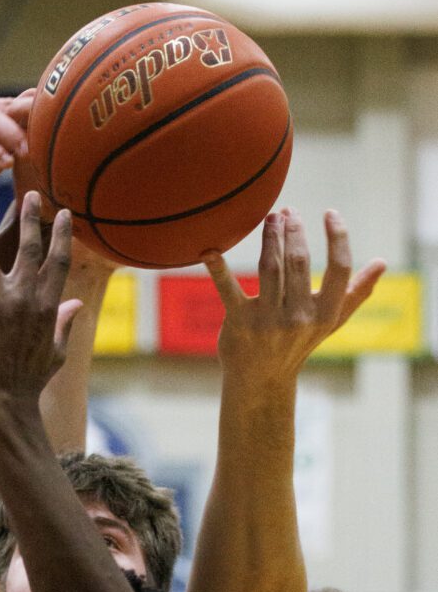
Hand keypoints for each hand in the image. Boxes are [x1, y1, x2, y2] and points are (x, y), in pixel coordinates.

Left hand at [0, 192, 81, 415]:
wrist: (3, 403)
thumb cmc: (29, 382)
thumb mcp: (55, 353)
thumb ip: (64, 324)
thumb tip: (78, 306)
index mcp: (47, 307)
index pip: (58, 262)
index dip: (62, 235)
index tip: (64, 213)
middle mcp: (23, 298)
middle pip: (29, 248)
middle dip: (30, 217)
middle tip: (29, 192)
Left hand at [204, 208, 385, 382]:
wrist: (260, 380)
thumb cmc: (297, 343)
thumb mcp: (329, 323)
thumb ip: (355, 293)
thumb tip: (382, 263)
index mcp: (324, 314)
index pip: (339, 269)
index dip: (338, 238)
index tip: (330, 214)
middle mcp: (298, 318)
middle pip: (300, 263)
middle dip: (294, 232)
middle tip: (288, 211)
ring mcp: (268, 321)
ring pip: (270, 268)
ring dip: (270, 238)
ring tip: (271, 217)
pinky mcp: (239, 322)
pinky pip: (228, 290)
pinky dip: (218, 270)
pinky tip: (209, 250)